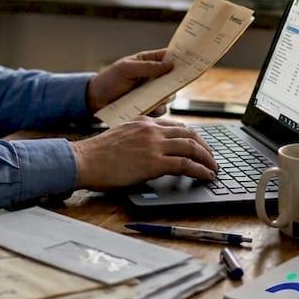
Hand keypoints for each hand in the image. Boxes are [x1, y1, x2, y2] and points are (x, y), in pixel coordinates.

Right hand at [68, 117, 216, 190]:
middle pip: (189, 134)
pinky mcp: (154, 162)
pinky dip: (200, 170)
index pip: (176, 126)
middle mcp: (152, 130)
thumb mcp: (121, 136)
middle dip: (205, 147)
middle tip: (211, 159)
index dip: (192, 137)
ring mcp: (154, 145)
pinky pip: (186, 164)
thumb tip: (151, 153)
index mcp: (144, 122)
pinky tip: (206, 176)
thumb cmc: (96, 154)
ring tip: (214, 169)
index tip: (198, 147)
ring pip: (192, 147)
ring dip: (207, 159)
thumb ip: (139, 139)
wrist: (84, 160)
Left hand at [85, 48, 173, 111]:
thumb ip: (148, 67)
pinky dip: (157, 109)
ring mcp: (152, 92)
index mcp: (149, 62)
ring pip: (170, 95)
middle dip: (176, 81)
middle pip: (174, 77)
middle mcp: (153, 77)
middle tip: (174, 83)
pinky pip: (160, 109)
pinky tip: (148, 108)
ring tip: (153, 97)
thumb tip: (169, 64)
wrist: (95, 100)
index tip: (191, 60)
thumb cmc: (109, 79)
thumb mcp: (126, 69)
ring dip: (165, 97)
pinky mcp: (149, 107)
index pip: (169, 56)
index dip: (181, 57)